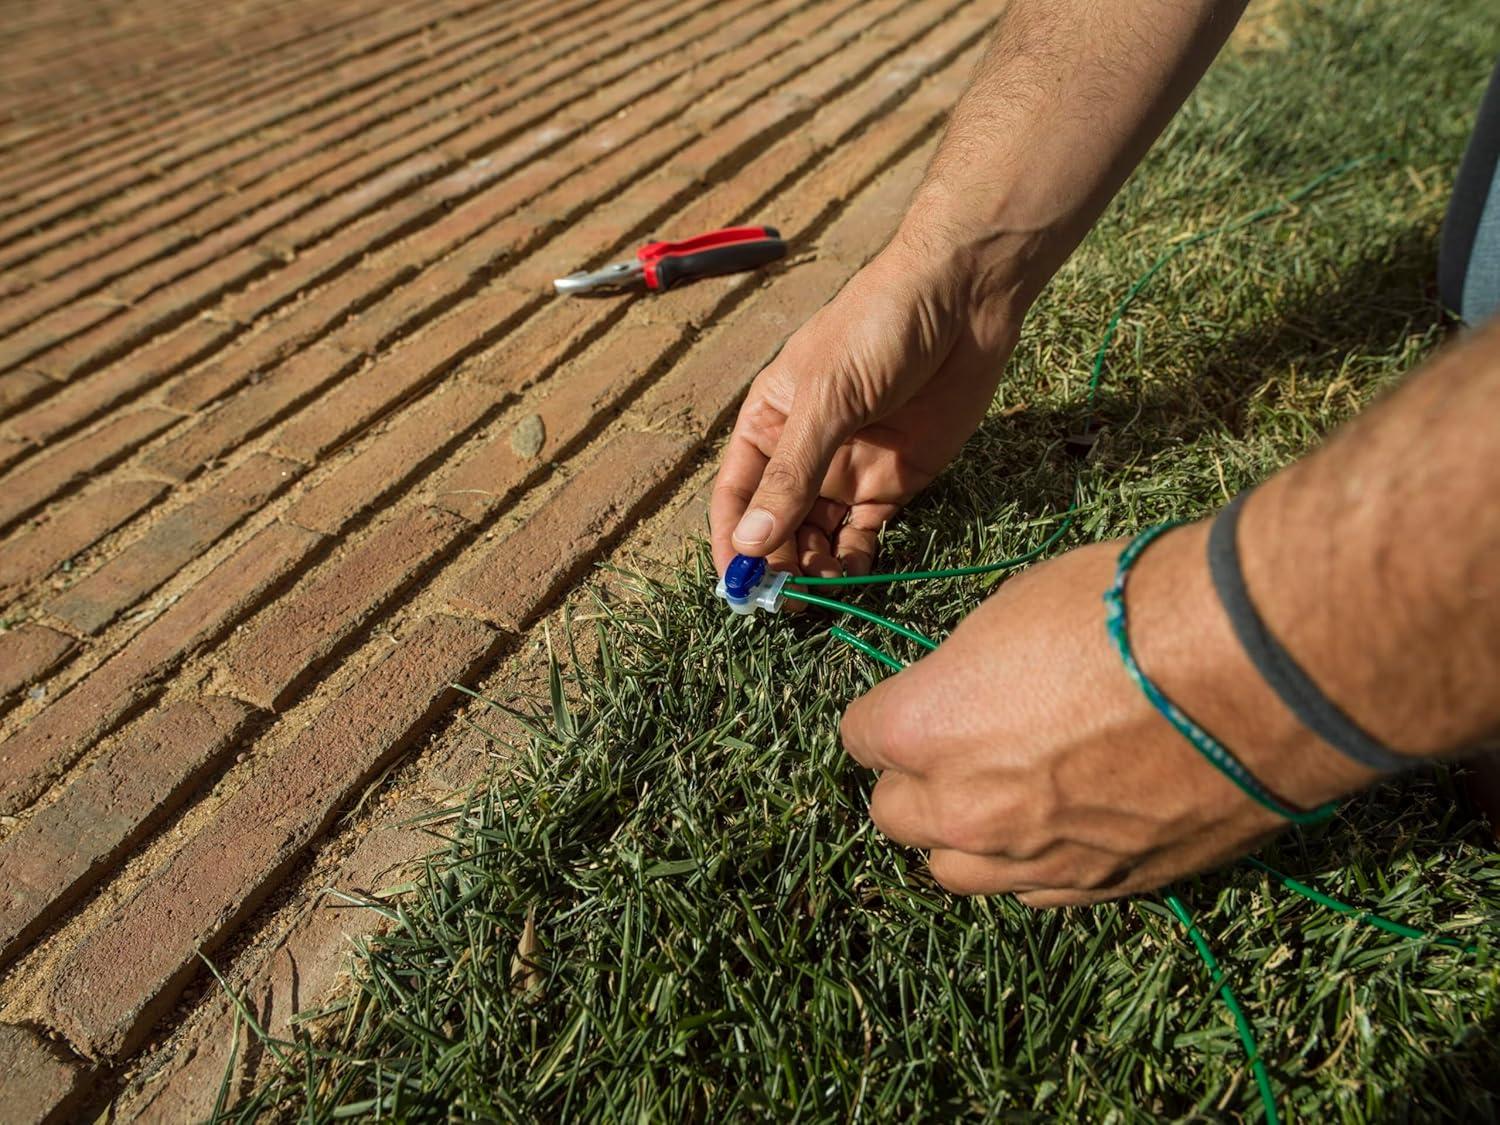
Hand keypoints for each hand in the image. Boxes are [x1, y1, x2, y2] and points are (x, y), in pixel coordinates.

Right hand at [709, 230, 1025, 577]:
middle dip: (776, 564)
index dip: (732, 541)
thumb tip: (751, 542)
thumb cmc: (878, 328)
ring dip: (813, 568)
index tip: (736, 583)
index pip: (737, 495)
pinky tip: (853, 573)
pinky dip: (854, 560)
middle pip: (776, 526)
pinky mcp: (894, 484)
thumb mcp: (827, 397)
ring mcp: (848, 472)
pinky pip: (863, 536)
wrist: (964, 300)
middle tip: (785, 599)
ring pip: (817, 539)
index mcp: (768, 425)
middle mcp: (803, 456)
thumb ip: (793, 473)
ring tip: (821, 588)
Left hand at [839, 523, 1376, 905]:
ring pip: (954, 870)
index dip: (888, 714)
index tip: (916, 699)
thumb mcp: (1015, 611)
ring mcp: (1032, 859)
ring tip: (1004, 794)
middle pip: (894, 814)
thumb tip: (963, 691)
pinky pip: (1032, 892)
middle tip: (955, 746)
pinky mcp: (1102, 887)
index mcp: (925, 727)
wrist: (1257, 669)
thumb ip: (965, 672)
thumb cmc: (1131, 612)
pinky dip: (1030, 863)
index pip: (859, 736)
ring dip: (964, 834)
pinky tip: (1062, 823)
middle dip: (916, 778)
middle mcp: (964, 808)